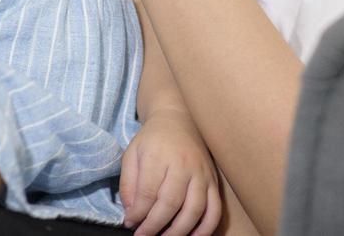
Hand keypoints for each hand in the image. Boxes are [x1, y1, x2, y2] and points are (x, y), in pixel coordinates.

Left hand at [120, 108, 220, 235]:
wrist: (178, 118)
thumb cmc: (152, 139)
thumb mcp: (132, 154)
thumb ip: (128, 183)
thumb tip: (131, 213)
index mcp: (158, 155)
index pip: (148, 192)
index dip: (138, 213)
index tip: (130, 223)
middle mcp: (182, 164)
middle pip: (171, 203)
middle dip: (155, 226)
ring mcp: (201, 173)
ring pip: (194, 209)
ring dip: (179, 231)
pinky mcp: (213, 180)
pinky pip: (215, 209)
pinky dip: (206, 228)